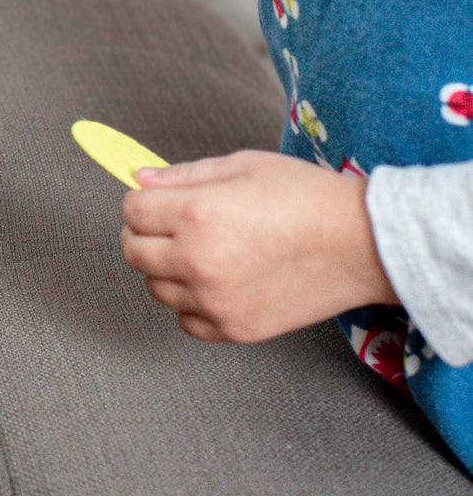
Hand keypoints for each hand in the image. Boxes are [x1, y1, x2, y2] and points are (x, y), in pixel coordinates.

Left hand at [120, 150, 399, 342]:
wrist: (362, 244)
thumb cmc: (307, 198)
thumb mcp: (242, 166)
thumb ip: (184, 175)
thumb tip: (141, 179)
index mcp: (196, 215)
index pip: (132, 211)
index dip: (142, 202)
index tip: (157, 201)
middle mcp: (198, 261)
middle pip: (134, 252)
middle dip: (144, 234)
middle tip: (170, 225)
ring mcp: (215, 300)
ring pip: (156, 288)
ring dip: (166, 269)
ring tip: (202, 252)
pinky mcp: (235, 329)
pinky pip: (187, 321)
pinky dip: (192, 304)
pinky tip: (216, 282)